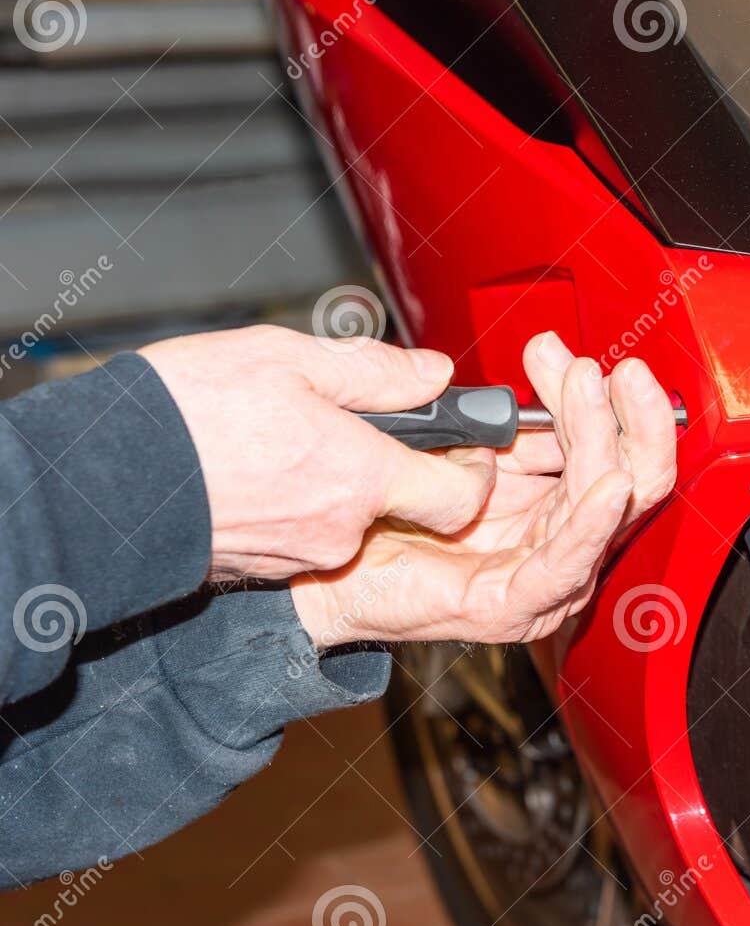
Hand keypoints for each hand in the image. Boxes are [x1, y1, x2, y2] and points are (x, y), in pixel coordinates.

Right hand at [140, 325, 494, 580]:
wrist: (100, 477)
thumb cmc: (185, 414)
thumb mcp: (288, 358)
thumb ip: (375, 370)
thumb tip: (432, 373)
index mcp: (361, 477)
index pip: (463, 496)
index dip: (472, 468)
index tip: (462, 441)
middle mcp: (341, 530)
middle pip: (403, 504)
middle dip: (391, 464)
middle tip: (354, 422)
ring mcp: (302, 555)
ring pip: (351, 516)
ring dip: (337, 479)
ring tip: (289, 436)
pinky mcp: (264, 567)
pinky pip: (306, 532)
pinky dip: (298, 502)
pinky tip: (263, 467)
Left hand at [288, 333, 677, 646]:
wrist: (320, 572)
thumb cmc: (381, 515)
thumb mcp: (457, 452)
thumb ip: (501, 428)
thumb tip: (538, 383)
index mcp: (549, 505)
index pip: (605, 449)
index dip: (600, 399)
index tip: (567, 355)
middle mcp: (557, 543)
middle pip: (626, 477)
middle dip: (627, 415)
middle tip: (607, 369)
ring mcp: (542, 578)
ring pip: (601, 506)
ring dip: (600, 440)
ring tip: (587, 391)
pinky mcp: (514, 605)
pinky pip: (566, 562)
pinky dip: (592, 522)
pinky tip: (609, 485)